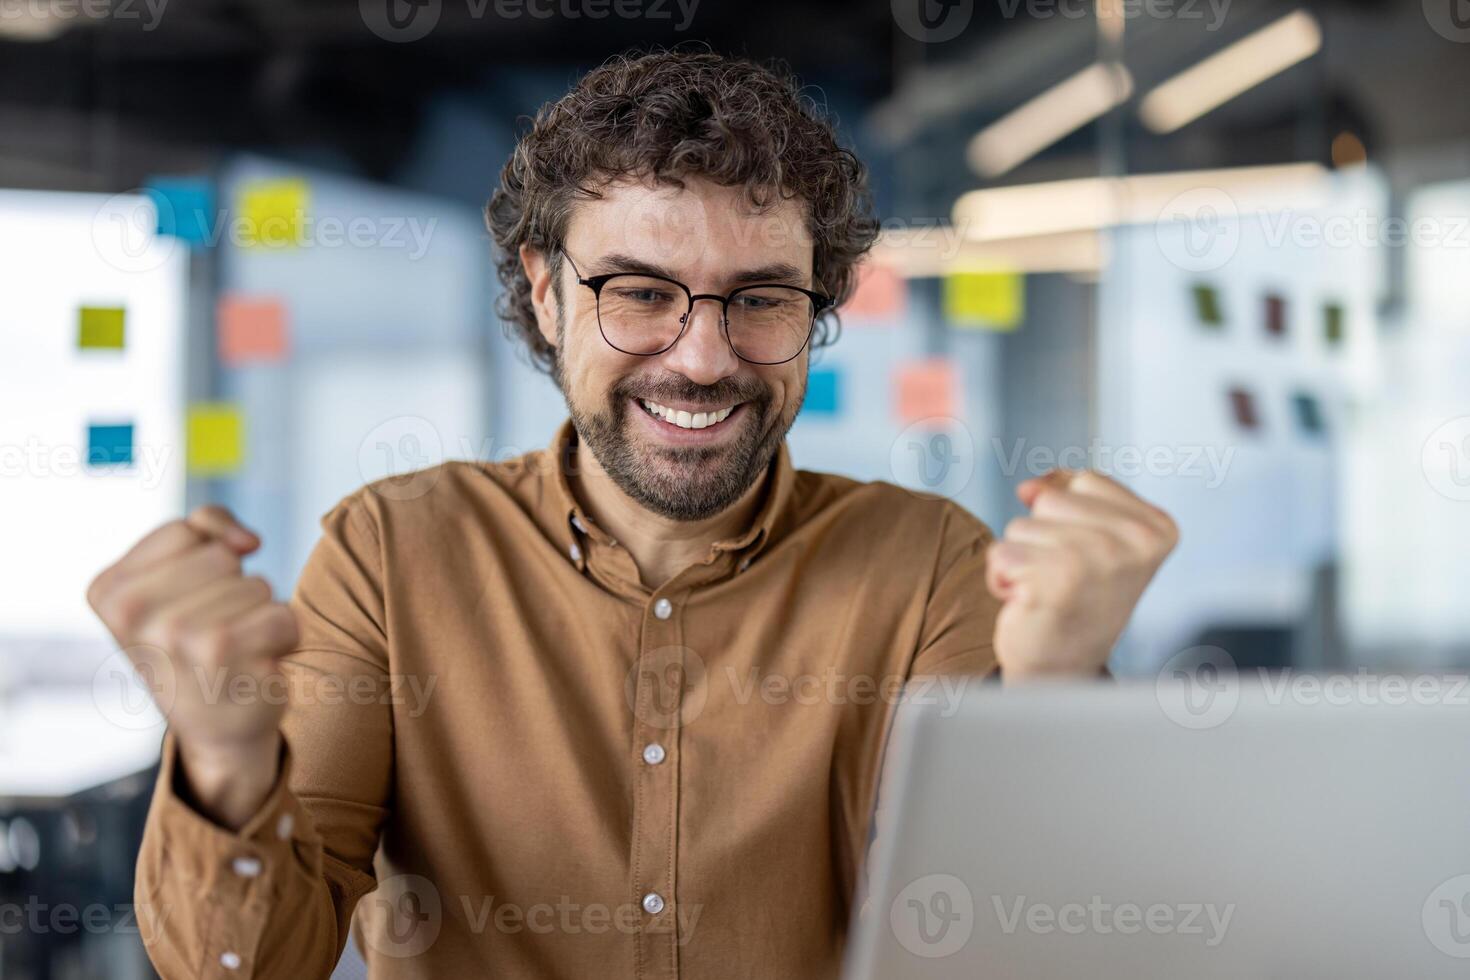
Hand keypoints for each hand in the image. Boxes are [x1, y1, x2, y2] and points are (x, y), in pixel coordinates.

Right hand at [87, 505, 297, 825]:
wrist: (217, 729)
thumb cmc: (199, 643)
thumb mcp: (180, 578)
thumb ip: (205, 529)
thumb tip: (248, 542)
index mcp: (109, 590)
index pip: (186, 530)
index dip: (206, 558)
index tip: (190, 603)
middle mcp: (132, 614)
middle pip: (223, 557)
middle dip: (233, 589)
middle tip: (214, 632)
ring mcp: (175, 634)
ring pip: (256, 585)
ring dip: (258, 615)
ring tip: (234, 651)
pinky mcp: (224, 656)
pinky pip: (283, 614)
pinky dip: (283, 638)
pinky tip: (256, 665)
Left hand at [986, 470, 1177, 680]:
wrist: (1063, 669)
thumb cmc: (1076, 597)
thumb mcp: (1091, 534)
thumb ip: (1068, 492)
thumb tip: (1030, 487)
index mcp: (1157, 527)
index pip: (1084, 480)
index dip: (1069, 516)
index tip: (1088, 557)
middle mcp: (1135, 543)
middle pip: (1049, 500)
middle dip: (1041, 535)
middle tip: (1063, 578)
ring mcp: (1098, 560)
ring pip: (1020, 526)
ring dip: (1020, 559)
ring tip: (1047, 591)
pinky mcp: (1055, 581)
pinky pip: (999, 553)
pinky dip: (1001, 579)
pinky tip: (1028, 603)